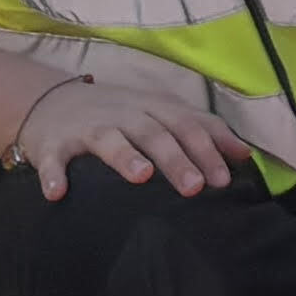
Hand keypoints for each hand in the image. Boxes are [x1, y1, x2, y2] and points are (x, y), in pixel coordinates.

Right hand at [13, 71, 257, 200]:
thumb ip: (201, 130)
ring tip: (141, 176)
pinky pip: (53, 158)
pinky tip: (57, 193)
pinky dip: (54, 173)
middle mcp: (123, 113)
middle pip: (154, 132)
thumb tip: (245, 154)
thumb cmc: (118, 115)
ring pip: (109, 139)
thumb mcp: (160, 115)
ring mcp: (87, 127)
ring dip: (125, 156)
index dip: (207, 149)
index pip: (186, 124)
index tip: (225, 180)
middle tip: (195, 188)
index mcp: (152, 108)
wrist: (50, 102)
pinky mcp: (53, 142)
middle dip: (176, 158)